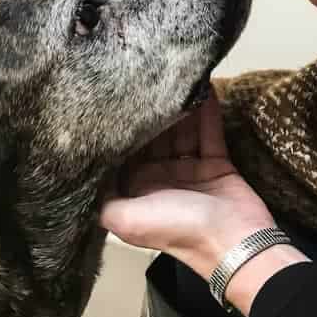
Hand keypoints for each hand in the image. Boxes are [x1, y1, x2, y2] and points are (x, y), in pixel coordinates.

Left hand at [101, 88, 307, 314]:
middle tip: (145, 76)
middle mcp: (158, 178)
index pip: (122, 153)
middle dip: (149, 112)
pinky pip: (208, 130)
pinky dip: (206, 110)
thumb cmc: (178, 228)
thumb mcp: (128, 220)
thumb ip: (101, 199)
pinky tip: (204, 86)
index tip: (113, 97)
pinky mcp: (216, 162)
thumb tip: (80, 176)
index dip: (118, 128)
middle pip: (151, 138)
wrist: (236, 242)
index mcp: (135, 192)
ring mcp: (188, 170)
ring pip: (179, 131)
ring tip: (174, 75)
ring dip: (178, 107)